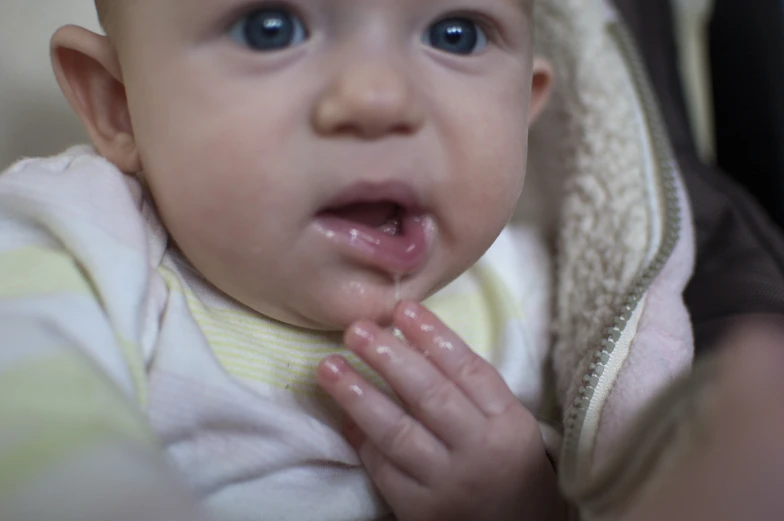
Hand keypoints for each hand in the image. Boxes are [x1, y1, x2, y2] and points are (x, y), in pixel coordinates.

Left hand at [317, 301, 564, 520]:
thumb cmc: (507, 463)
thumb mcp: (507, 421)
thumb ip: (470, 386)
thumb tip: (410, 340)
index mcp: (507, 422)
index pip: (468, 369)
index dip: (433, 336)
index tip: (402, 308)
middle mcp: (478, 450)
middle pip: (430, 396)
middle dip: (389, 358)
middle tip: (356, 329)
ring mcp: (448, 483)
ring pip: (398, 433)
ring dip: (359, 396)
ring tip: (329, 367)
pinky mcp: (421, 511)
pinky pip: (384, 470)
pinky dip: (361, 439)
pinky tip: (341, 414)